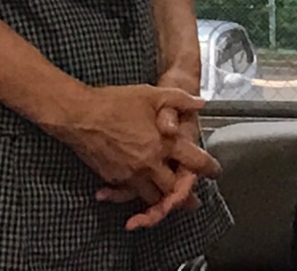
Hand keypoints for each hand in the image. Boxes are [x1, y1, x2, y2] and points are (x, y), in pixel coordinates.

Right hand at [47, 84, 216, 207]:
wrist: (81, 115)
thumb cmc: (116, 102)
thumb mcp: (151, 94)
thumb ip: (179, 99)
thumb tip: (201, 102)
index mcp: (163, 142)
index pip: (194, 161)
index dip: (209, 168)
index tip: (215, 172)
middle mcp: (150, 162)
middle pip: (174, 189)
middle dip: (186, 196)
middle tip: (193, 201)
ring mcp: (131, 173)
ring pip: (153, 198)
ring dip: (163, 200)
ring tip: (170, 203)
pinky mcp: (115, 178)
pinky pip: (130, 194)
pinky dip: (137, 196)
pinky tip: (140, 193)